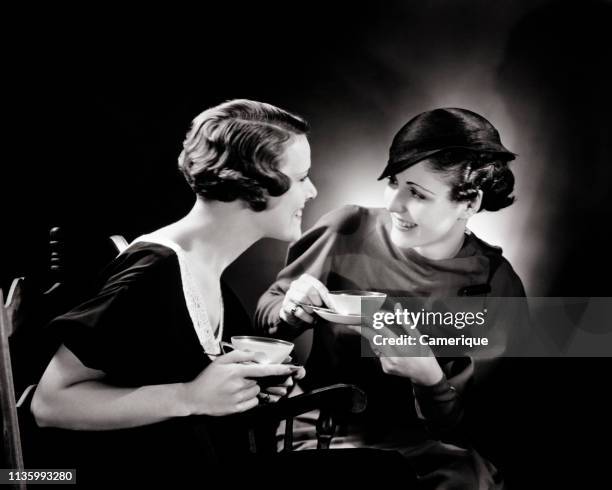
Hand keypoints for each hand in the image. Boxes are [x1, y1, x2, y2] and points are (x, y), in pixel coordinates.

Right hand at [180, 350, 298, 415]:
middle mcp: (239, 385)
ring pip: (257, 391)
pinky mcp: (237, 409)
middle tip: (243, 378)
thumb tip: (256, 354)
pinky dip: (250, 398)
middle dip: (258, 378)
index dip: (279, 369)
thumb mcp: (221, 361)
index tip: (291, 368)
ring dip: (253, 388)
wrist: (194, 398)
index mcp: (236, 372)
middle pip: (260, 381)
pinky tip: (238, 395)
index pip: (263, 370)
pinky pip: (253, 402)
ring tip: (237, 387)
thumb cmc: (208, 378)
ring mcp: (239, 398)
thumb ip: (240, 355)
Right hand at [280, 274, 330, 324]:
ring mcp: (289, 295)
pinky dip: (306, 317)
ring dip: (310, 307)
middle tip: (320, 306)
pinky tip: (310, 320)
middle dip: (316, 299)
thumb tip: (334, 303)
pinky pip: (297, 310)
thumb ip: (323, 297)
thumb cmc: (307, 304)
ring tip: (313, 312)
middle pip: (308, 289)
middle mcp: (295, 285)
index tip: (330, 304)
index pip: (316, 284)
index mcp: (304, 279)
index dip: (324, 295)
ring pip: (302, 298)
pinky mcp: (286, 306)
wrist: (292, 313)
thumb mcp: (315, 297)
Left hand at [359, 322, 443, 385]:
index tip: (359, 316)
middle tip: (351, 324)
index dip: (367, 322)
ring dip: (376, 340)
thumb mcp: (417, 336)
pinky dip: (383, 351)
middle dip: (361, 330)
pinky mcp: (386, 369)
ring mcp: (387, 364)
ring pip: (376, 348)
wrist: (426, 374)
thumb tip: (397, 307)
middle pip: (372, 338)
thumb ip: (405, 321)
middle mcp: (391, 356)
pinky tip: (394, 352)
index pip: (379, 330)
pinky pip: (380, 356)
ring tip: (391, 340)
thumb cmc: (423, 353)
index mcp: (398, 345)